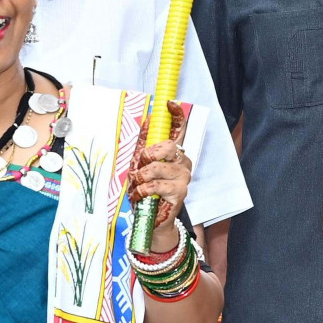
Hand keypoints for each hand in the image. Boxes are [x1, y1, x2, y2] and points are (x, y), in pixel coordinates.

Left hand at [130, 102, 190, 249]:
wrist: (152, 219)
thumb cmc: (147, 191)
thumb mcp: (141, 166)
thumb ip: (144, 146)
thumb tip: (146, 120)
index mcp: (174, 153)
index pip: (179, 129)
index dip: (176, 116)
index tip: (169, 103)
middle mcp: (183, 162)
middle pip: (167, 146)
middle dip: (148, 155)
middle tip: (140, 167)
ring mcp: (183, 177)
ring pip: (157, 167)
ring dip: (141, 178)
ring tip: (138, 186)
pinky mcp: (179, 193)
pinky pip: (155, 185)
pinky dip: (142, 190)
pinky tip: (141, 195)